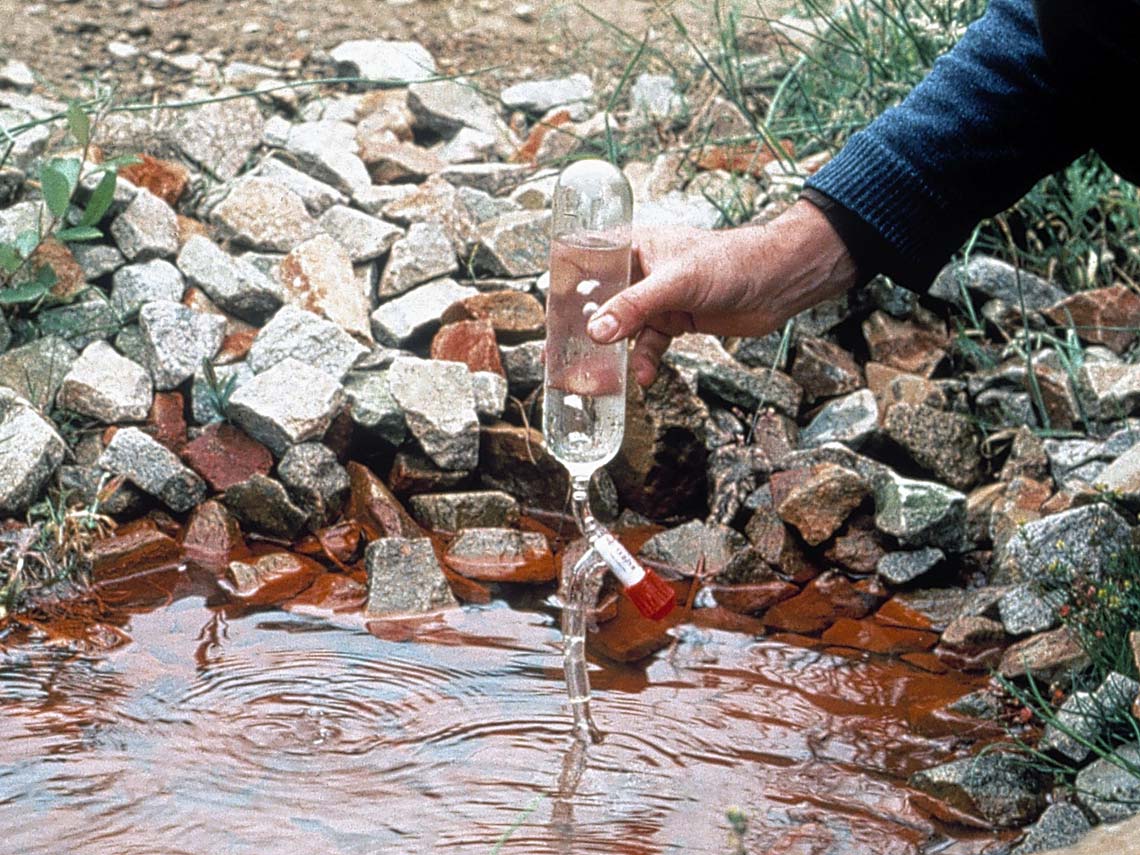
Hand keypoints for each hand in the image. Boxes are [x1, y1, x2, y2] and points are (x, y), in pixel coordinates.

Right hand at [585, 199, 858, 385]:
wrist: (779, 282)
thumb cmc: (730, 263)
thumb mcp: (676, 283)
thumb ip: (635, 308)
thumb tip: (596, 333)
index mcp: (632, 246)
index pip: (587, 263)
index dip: (565, 289)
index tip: (548, 318)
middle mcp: (640, 270)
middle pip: (600, 301)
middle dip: (583, 329)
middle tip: (558, 355)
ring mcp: (657, 297)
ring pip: (623, 327)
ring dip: (612, 352)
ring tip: (595, 378)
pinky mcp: (676, 319)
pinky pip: (649, 344)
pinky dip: (645, 361)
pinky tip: (644, 378)